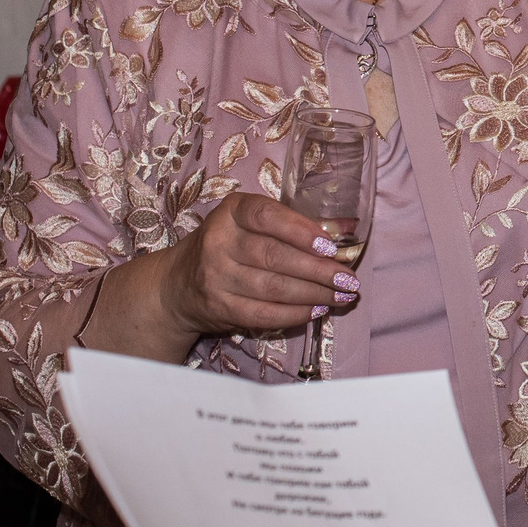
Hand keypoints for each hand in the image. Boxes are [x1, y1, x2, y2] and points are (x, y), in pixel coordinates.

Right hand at [80, 194, 355, 363]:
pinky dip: (294, 314)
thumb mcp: (255, 224)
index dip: (301, 231)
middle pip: (274, 256)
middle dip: (318, 270)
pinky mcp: (217, 306)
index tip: (331, 247)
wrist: (177, 284)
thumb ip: (299, 224)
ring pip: (272, 288)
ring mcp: (214, 276)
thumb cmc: (231, 246)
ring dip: (314, 294)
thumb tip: (350, 228)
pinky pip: (262, 314)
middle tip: (349, 279)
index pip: (267, 216)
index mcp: (231, 212)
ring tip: (342, 296)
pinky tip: (317, 311)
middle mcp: (218, 241)